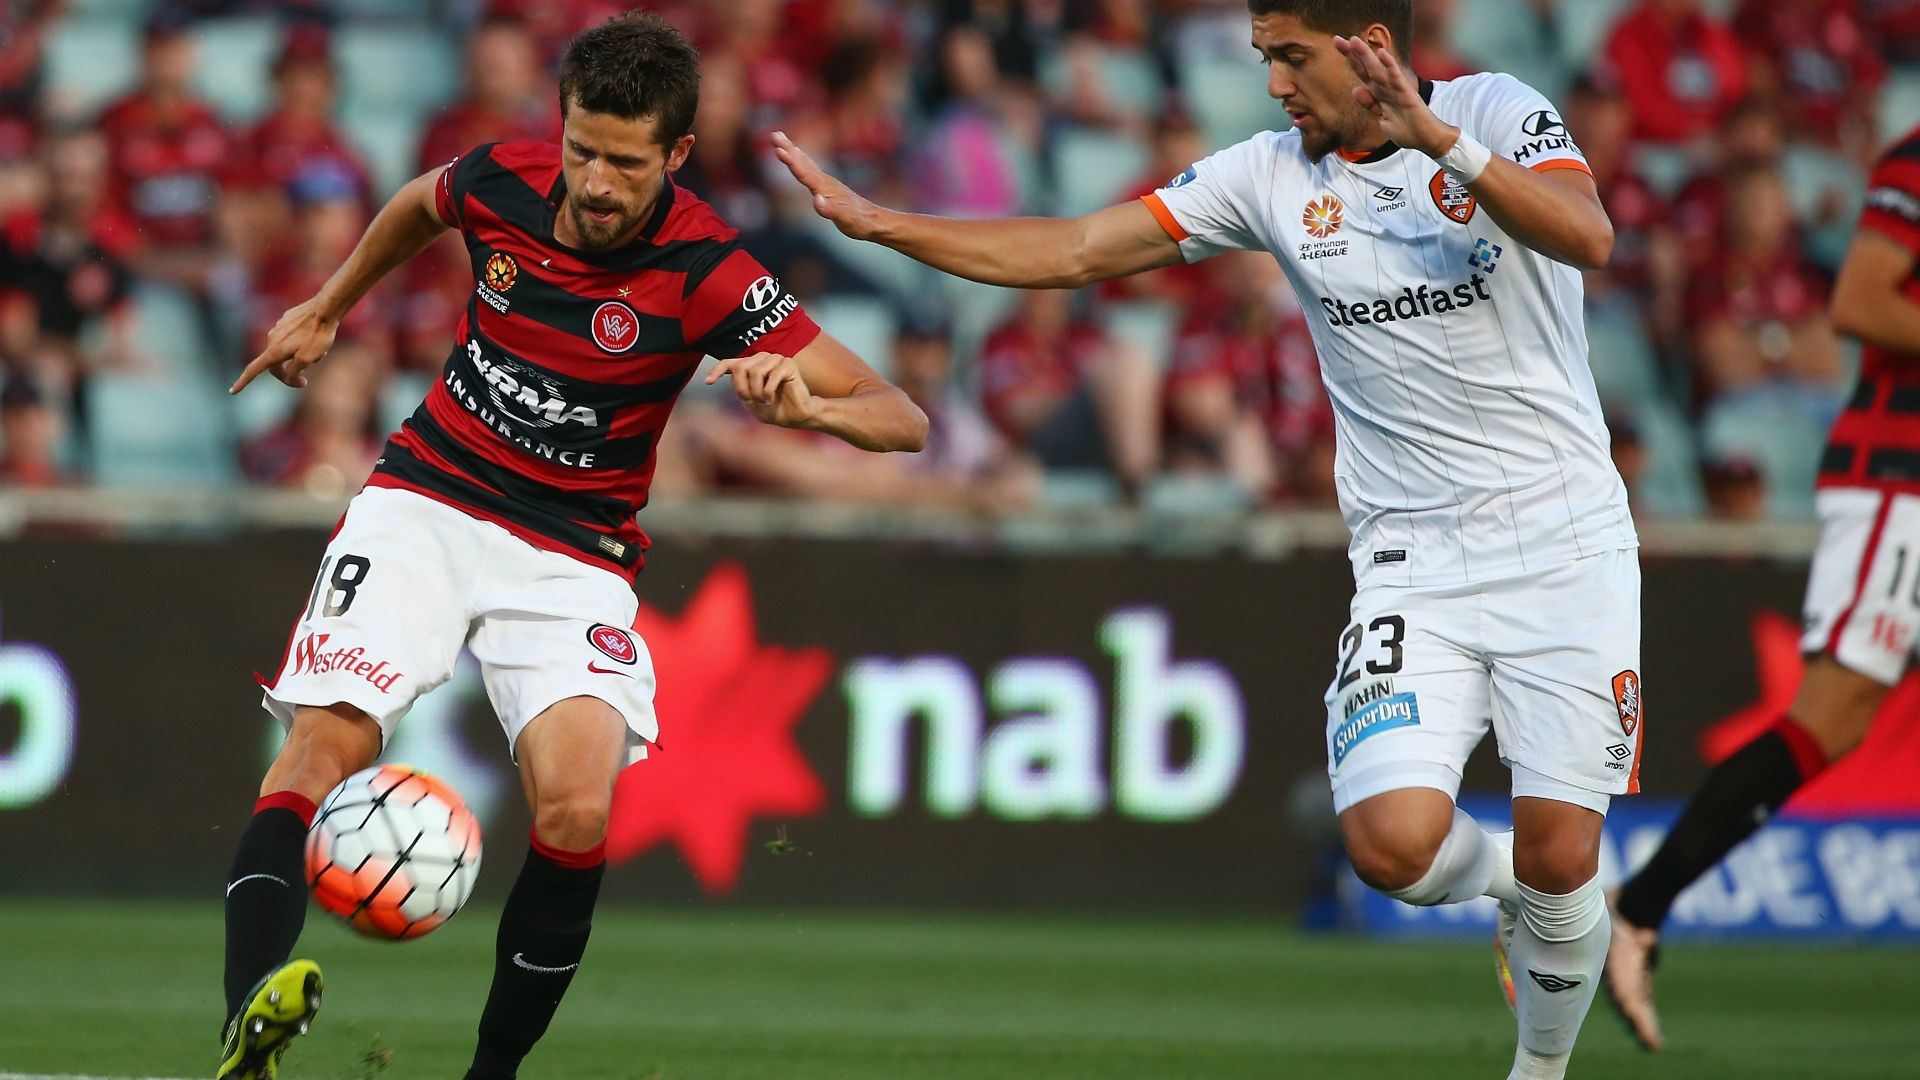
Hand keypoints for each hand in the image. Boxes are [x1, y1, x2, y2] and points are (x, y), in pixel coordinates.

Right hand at [231, 297, 339, 393]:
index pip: (253, 370)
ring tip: (321, 353)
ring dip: (300, 356)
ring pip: (287, 350)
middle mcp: (272, 339)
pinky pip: (292, 337)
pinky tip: (317, 338)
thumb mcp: (308, 359)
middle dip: (288, 374)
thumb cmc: (318, 335)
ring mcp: (279, 327)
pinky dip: (302, 343)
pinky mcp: (287, 320)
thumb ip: (294, 371)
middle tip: (304, 382)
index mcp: (274, 351)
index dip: (243, 382)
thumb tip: (287, 375)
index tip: (233, 391)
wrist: (326, 308)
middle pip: (275, 363)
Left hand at [706, 352, 819, 429]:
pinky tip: (771, 400)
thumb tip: (730, 373)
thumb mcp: (751, 401)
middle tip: (753, 401)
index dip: (717, 371)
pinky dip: (768, 391)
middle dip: (744, 389)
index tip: (708, 383)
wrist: (796, 417)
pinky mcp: (788, 363)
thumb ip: (740, 388)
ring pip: (754, 371)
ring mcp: (775, 359)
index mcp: (751, 366)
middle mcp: (762, 359)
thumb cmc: (774, 409)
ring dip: (757, 391)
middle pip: (740, 368)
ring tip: (765, 401)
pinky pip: (771, 375)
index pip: (729, 363)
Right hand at [771, 131, 884, 240]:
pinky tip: (798, 157)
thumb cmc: (859, 222)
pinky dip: (801, 161)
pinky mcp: (827, 187)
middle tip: (774, 135)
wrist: (874, 220)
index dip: (791, 162)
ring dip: (792, 151)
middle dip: (788, 149)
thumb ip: (830, 210)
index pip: (804, 173)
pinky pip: (810, 170)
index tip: (778, 149)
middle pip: (803, 163)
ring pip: (806, 163)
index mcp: (825, 188)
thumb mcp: (845, 220)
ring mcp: (826, 183)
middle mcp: (825, 182)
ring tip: (780, 139)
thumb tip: (816, 199)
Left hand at [1332, 36, 1458, 159]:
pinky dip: (1390, 66)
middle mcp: (1386, 88)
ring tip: (1354, 41)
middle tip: (1337, 39)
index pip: (1362, 73)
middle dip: (1353, 54)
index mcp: (1379, 93)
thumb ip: (1369, 104)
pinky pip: (1396, 79)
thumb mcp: (1382, 118)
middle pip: (1367, 68)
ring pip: (1378, 70)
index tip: (1337, 44)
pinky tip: (1382, 54)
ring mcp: (1396, 90)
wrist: (1426, 140)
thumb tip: (1355, 89)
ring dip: (1366, 56)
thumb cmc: (1406, 129)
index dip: (1351, 60)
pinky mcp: (1407, 94)